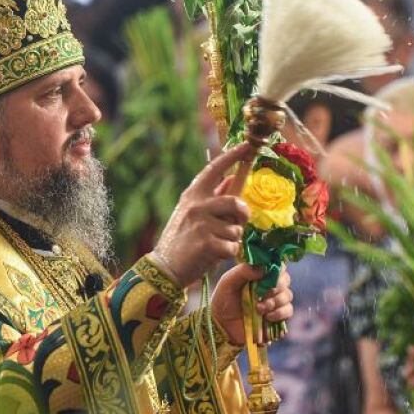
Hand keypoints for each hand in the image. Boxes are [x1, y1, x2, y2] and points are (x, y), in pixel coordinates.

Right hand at [150, 144, 252, 287]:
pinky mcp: (207, 243)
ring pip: (236, 229)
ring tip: (215, 244)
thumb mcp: (193, 213)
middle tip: (237, 224)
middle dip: (242, 215)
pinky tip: (213, 256)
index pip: (215, 169)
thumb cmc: (182, 239)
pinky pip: (232, 246)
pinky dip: (227, 254)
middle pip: (236, 202)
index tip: (248, 145)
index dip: (233, 155)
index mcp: (193, 195)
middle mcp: (197, 205)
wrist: (164, 267)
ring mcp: (201, 224)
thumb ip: (214, 196)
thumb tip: (234, 178)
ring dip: (231, 239)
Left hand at [210, 264, 292, 345]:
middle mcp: (270, 287)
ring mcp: (274, 302)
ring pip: (287, 297)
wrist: (221, 325)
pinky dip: (279, 314)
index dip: (276, 270)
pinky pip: (288, 312)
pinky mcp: (277, 317)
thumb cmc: (224, 300)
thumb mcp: (228, 281)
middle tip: (262, 294)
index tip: (267, 277)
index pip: (277, 266)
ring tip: (259, 308)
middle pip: (286, 281)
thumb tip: (264, 268)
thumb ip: (244, 271)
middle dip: (276, 287)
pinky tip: (267, 317)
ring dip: (275, 302)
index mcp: (260, 275)